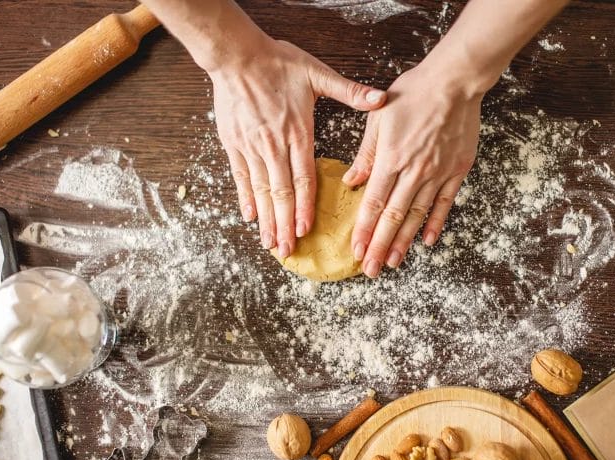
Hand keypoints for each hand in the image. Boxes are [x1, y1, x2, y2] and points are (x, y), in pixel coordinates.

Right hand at [208, 36, 385, 256]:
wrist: (237, 55)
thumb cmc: (277, 63)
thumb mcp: (317, 73)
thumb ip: (349, 91)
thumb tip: (380, 98)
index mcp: (297, 132)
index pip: (302, 177)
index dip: (303, 206)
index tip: (305, 229)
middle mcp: (274, 145)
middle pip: (280, 192)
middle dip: (284, 224)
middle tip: (287, 250)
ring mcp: (252, 146)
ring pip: (261, 189)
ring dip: (265, 218)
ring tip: (269, 242)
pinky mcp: (234, 144)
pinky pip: (241, 176)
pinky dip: (246, 197)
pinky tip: (250, 216)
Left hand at [343, 60, 481, 277]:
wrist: (453, 82)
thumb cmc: (412, 94)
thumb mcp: (378, 119)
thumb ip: (366, 154)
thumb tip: (351, 181)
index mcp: (391, 159)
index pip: (374, 204)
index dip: (364, 230)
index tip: (356, 250)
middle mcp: (413, 172)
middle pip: (393, 217)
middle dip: (379, 246)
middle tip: (370, 269)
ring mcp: (437, 174)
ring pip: (417, 215)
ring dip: (403, 241)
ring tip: (392, 262)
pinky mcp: (456, 172)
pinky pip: (443, 204)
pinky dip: (434, 224)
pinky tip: (427, 242)